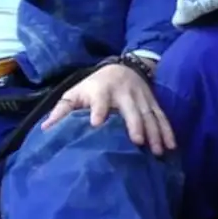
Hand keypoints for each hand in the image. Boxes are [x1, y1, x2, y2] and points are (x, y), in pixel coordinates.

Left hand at [40, 61, 175, 154]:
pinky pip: (162, 117)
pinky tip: (171, 145)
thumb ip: (62, 110)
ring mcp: (141, 98)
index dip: (99, 110)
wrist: (123, 68)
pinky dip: (168, 131)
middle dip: (135, 125)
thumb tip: (46, 129)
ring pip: (150, 115)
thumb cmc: (94, 86)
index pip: (100, 100)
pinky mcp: (153, 103)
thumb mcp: (76, 93)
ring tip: (157, 150)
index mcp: (102, 91)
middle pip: (131, 110)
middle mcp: (124, 94)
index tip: (96, 123)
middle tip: (138, 142)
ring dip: (155, 132)